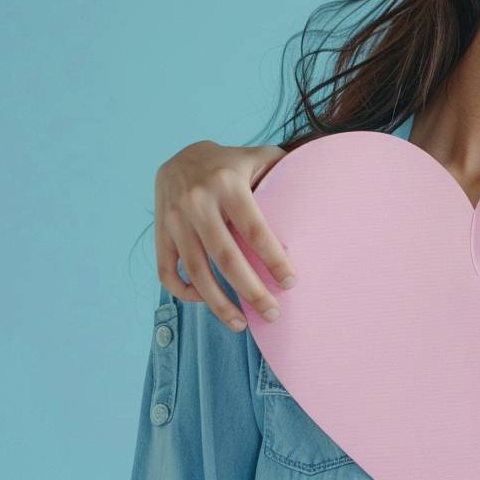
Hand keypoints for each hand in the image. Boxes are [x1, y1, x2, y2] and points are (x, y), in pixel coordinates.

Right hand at [154, 140, 291, 331]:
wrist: (180, 155)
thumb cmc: (232, 163)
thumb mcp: (259, 157)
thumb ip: (285, 171)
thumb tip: (320, 193)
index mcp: (228, 183)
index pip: (254, 229)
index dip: (273, 259)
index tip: (290, 283)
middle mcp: (197, 202)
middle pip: (226, 258)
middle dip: (251, 291)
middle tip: (272, 314)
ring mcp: (174, 220)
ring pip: (196, 272)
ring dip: (219, 303)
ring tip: (241, 324)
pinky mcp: (159, 233)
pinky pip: (167, 271)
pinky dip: (185, 292)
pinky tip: (207, 301)